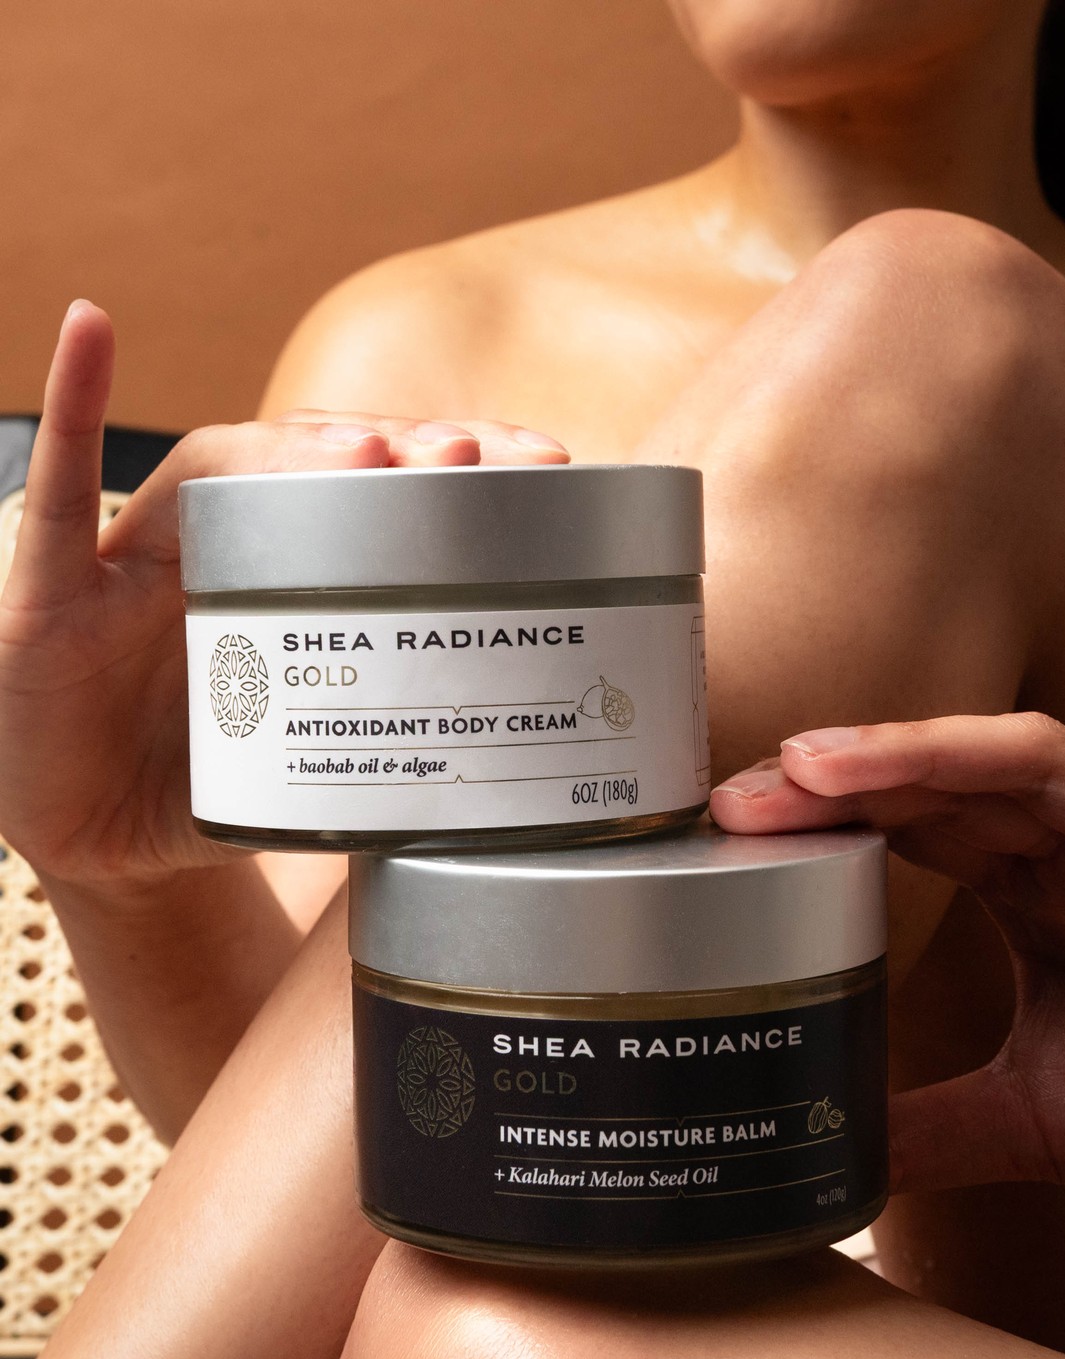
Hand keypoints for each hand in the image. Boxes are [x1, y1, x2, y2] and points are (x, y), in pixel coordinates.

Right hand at [0, 301, 567, 888]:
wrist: (108, 851)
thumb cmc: (216, 792)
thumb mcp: (324, 766)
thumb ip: (395, 744)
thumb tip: (518, 760)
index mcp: (292, 578)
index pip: (378, 497)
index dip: (455, 473)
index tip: (542, 466)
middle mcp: (219, 551)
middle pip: (309, 469)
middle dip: (393, 455)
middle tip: (466, 457)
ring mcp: (133, 566)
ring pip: (214, 473)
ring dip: (287, 452)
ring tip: (364, 454)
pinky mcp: (49, 602)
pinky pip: (55, 503)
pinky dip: (69, 409)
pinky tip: (90, 328)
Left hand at [710, 713, 1064, 1193]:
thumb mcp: (1028, 1121)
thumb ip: (930, 1129)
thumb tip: (824, 1164)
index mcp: (1032, 891)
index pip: (907, 835)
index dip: (819, 831)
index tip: (730, 855)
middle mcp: (1058, 845)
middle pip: (921, 788)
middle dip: (821, 789)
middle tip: (723, 812)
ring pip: (968, 756)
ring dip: (868, 756)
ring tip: (779, 774)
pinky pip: (1038, 755)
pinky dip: (944, 750)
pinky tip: (848, 763)